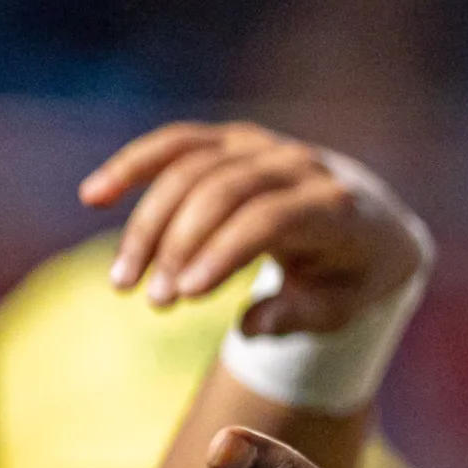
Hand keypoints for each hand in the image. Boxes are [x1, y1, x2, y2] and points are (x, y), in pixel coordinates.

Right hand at [82, 123, 430, 332]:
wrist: (373, 223)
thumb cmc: (352, 274)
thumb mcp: (342, 306)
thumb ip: (301, 316)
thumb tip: (253, 326)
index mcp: (334, 206)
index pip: (269, 219)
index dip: (222, 253)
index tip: (184, 296)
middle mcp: (299, 166)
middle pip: (223, 192)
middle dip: (178, 246)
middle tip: (154, 301)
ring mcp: (264, 147)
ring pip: (192, 169)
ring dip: (149, 223)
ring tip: (123, 281)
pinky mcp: (234, 141)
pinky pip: (178, 144)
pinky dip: (135, 165)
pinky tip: (93, 195)